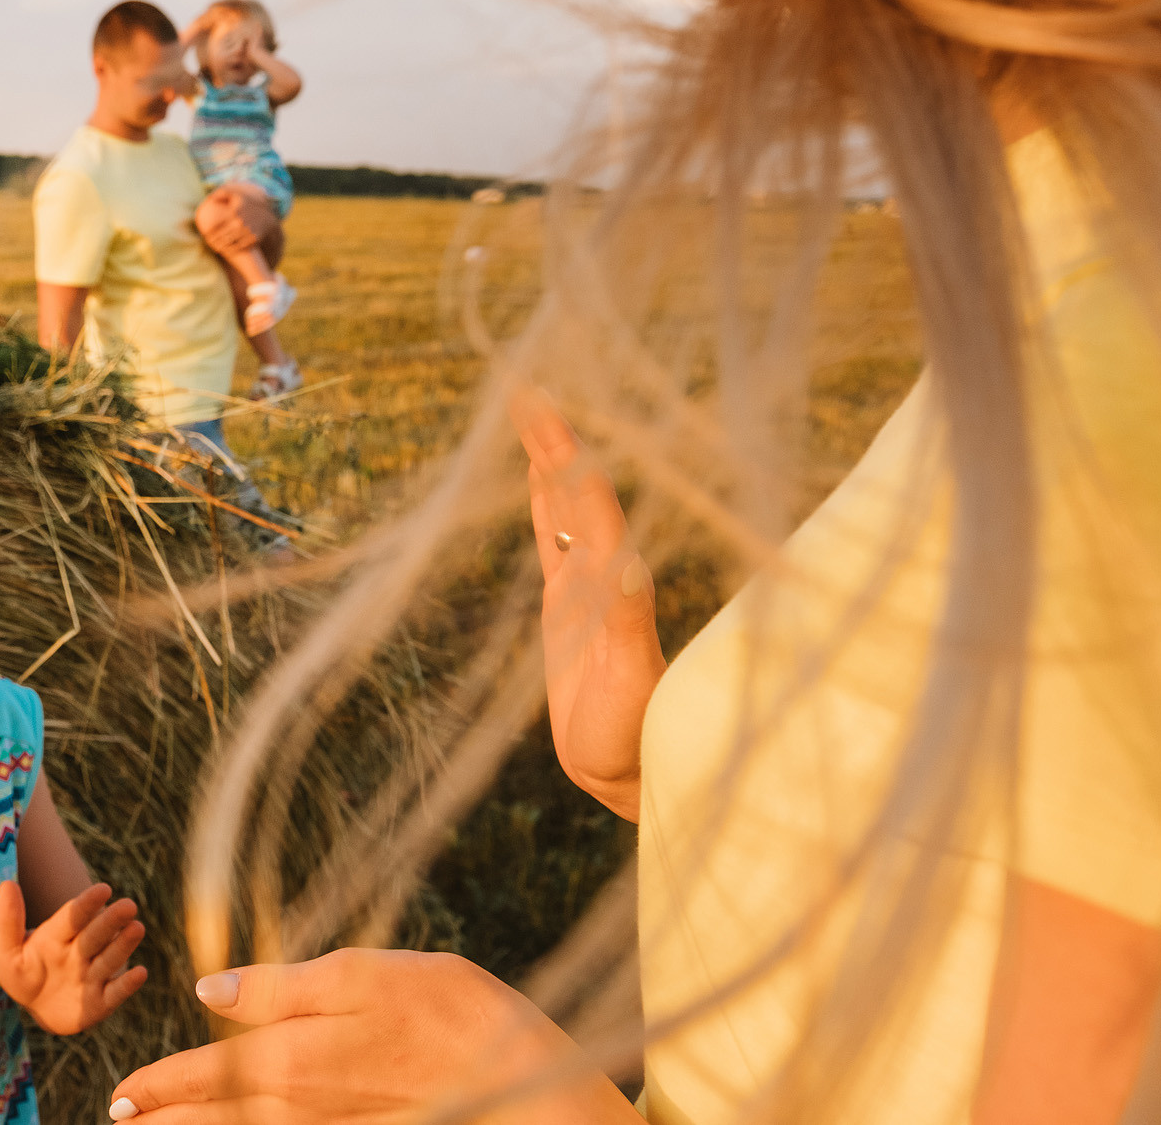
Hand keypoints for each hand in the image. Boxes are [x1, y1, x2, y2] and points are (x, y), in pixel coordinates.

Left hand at [0, 880, 146, 1033]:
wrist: (36, 1007)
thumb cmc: (22, 973)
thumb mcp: (7, 950)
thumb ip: (9, 920)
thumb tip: (7, 884)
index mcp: (58, 935)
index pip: (74, 916)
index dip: (88, 904)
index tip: (103, 889)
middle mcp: (80, 952)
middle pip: (96, 934)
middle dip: (112, 921)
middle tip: (129, 905)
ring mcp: (92, 976)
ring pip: (109, 958)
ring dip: (124, 945)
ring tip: (137, 928)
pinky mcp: (101, 1002)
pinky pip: (115, 993)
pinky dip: (128, 984)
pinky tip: (140, 973)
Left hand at [107, 950, 637, 1124]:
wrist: (526, 1084)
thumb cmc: (448, 1012)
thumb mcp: (359, 974)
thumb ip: (279, 988)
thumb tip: (207, 992)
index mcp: (293, 1059)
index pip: (207, 1076)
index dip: (161, 1086)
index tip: (123, 1094)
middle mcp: (304, 1110)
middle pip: (219, 1121)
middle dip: (169, 1122)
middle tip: (123, 1120)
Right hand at [508, 388, 664, 820]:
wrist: (631, 768)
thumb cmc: (633, 733)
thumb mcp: (628, 678)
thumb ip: (625, 621)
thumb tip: (625, 563)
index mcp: (616, 580)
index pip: (588, 499)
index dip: (565, 452)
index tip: (541, 407)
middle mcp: (605, 572)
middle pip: (575, 491)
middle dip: (553, 440)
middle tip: (528, 391)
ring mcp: (587, 585)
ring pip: (565, 507)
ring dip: (550, 461)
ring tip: (533, 415)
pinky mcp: (570, 604)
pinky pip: (555, 538)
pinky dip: (545, 502)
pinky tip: (538, 476)